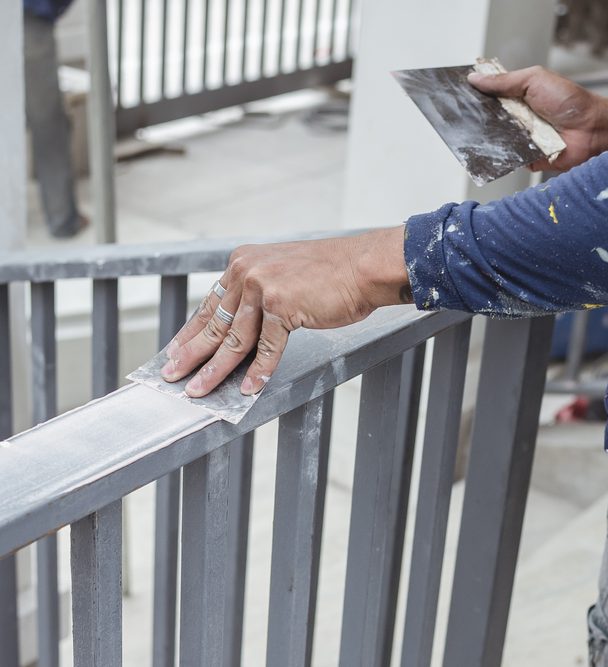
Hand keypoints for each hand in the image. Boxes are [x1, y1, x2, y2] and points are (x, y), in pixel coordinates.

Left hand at [160, 227, 410, 397]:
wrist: (362, 267)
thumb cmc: (330, 274)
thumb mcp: (283, 274)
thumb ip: (258, 296)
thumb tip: (239, 329)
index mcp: (243, 262)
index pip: (211, 304)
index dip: (191, 332)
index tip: (176, 351)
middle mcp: (247, 271)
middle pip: (214, 324)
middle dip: (190, 354)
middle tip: (172, 376)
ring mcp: (264, 288)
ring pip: (234, 340)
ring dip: (215, 370)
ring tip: (200, 390)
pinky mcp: (283, 306)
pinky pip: (266, 348)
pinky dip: (258, 372)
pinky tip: (248, 389)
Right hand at [468, 65, 607, 171]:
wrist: (592, 129)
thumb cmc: (569, 100)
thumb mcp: (534, 81)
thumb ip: (504, 81)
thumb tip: (474, 78)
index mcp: (517, 97)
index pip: (489, 97)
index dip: (474, 96)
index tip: (456, 95)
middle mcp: (517, 118)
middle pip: (488, 120)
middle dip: (475, 118)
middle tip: (459, 117)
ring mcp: (521, 139)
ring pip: (495, 140)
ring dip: (487, 137)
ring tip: (471, 133)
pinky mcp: (526, 158)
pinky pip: (507, 158)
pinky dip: (502, 156)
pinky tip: (491, 152)